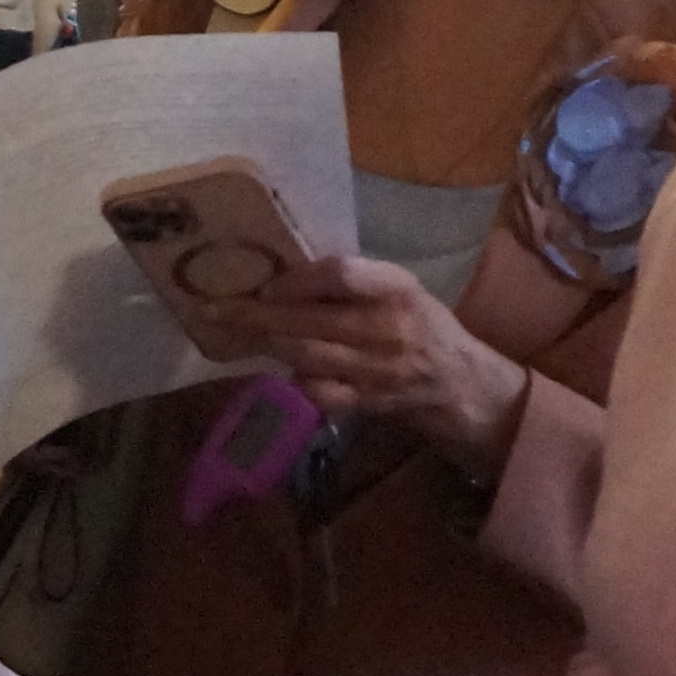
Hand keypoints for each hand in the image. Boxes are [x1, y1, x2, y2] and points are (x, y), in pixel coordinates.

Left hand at [219, 256, 531, 460]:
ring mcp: (377, 370)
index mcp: (398, 289)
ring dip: (267, 345)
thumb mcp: (401, 288)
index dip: (297, 278)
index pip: (341, 273)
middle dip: (257, 315)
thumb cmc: (421, 324)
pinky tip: (280, 368)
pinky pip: (318, 392)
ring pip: (307, 356)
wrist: (458, 383)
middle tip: (217, 309)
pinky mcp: (367, 402)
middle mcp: (388, 328)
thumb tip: (285, 273)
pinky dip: (294, 380)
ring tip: (237, 333)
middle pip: (311, 319)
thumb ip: (355, 281)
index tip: (266, 283)